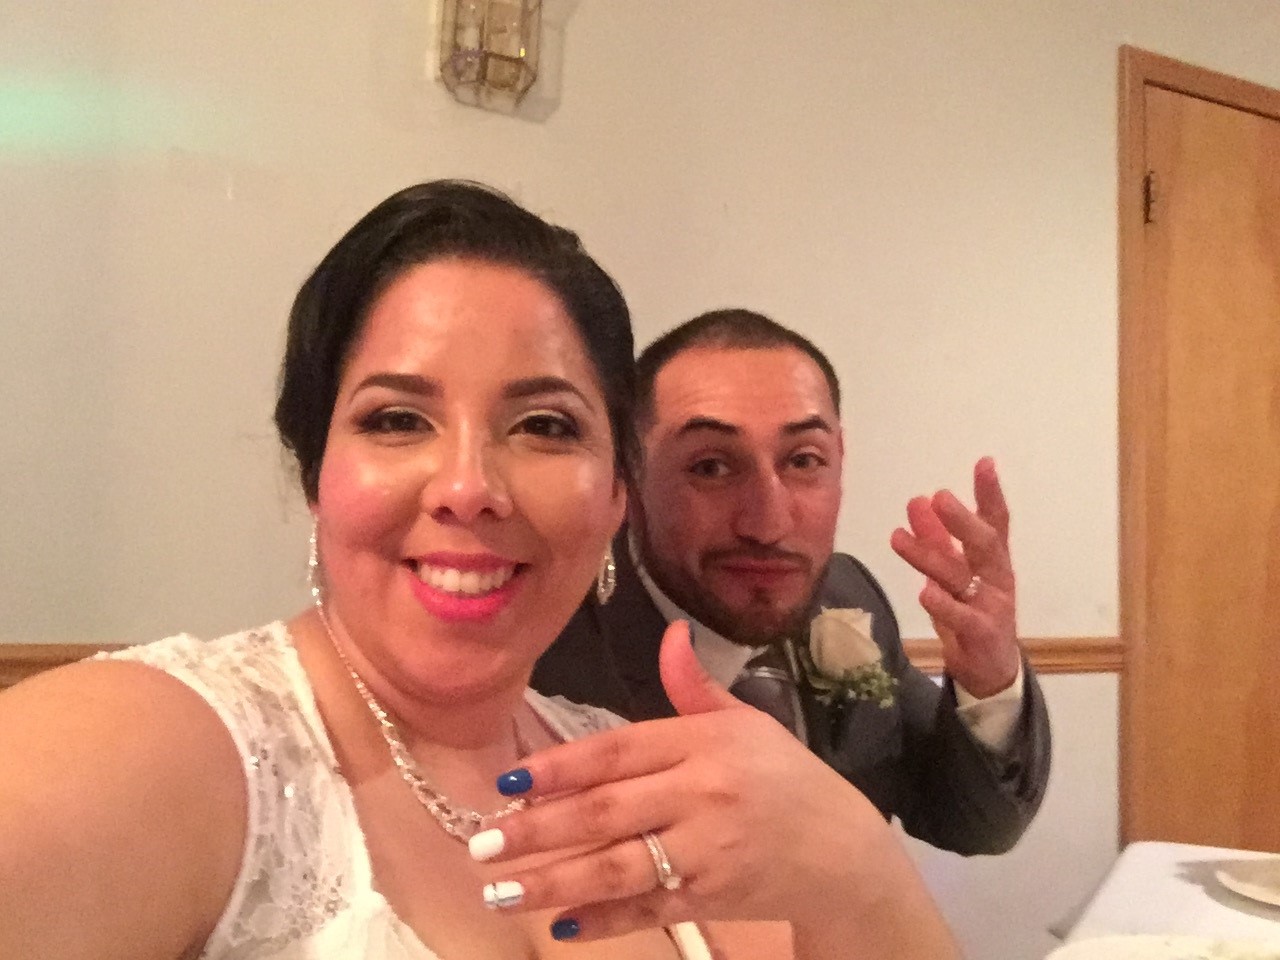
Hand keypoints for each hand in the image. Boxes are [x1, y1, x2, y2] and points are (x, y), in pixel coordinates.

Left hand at [470, 622, 887, 940]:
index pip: (618, 751)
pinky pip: (647, 909)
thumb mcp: (747, 722)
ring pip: (617, 867)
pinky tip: (559, 924)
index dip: (560, 766)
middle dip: (539, 830)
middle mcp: (701, 794)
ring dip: (553, 880)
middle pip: (606, 812)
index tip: (510, 783)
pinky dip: (603, 919)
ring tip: (498, 889)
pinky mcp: (710, 899)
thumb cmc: (786, 778)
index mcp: (704, 743)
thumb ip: (695, 687)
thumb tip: (671, 634)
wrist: (843, 852)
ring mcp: (706, 851)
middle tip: (482, 843)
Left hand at [889, 456, 1020, 697]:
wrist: (989, 669)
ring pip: (960, 577)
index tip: (985, 463)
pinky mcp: (980, 633)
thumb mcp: (954, 572)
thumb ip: (937, 539)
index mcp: (993, 560)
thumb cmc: (972, 612)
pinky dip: (942, 604)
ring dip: (930, 556)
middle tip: (940, 497)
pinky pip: (960, 616)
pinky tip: (924, 592)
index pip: (996, 521)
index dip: (990, 493)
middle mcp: (996, 578)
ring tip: (900, 538)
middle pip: (983, 544)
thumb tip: (918, 500)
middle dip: (962, 520)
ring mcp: (991, 606)